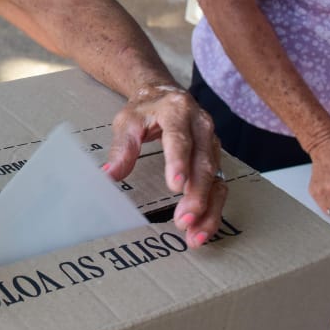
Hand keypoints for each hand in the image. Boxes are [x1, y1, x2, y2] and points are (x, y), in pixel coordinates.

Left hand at [104, 86, 226, 247]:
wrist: (165, 95)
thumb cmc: (145, 110)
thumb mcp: (128, 121)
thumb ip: (122, 148)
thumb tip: (109, 175)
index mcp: (177, 111)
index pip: (180, 138)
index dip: (179, 161)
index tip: (176, 186)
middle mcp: (201, 125)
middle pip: (203, 162)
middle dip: (196, 194)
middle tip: (184, 220)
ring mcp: (212, 142)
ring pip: (216, 177)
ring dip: (208, 208)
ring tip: (195, 235)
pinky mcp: (216, 158)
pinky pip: (219, 185)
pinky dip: (213, 209)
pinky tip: (203, 230)